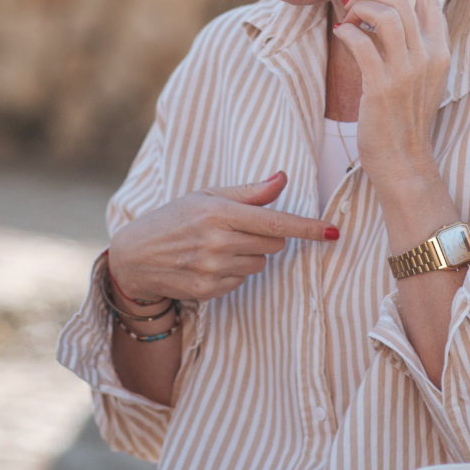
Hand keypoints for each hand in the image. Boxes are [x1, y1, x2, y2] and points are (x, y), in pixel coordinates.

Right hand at [108, 173, 336, 303]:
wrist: (135, 255)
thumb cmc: (174, 217)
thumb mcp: (207, 195)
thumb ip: (249, 192)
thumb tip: (283, 179)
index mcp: (219, 212)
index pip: (276, 222)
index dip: (308, 228)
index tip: (333, 231)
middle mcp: (218, 242)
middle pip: (274, 243)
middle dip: (268, 235)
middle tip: (240, 228)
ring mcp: (213, 269)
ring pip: (260, 263)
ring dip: (250, 254)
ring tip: (219, 245)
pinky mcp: (209, 291)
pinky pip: (242, 280)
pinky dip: (235, 271)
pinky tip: (211, 262)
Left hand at [335, 0, 450, 198]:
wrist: (404, 161)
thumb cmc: (404, 117)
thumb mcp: (418, 76)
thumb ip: (410, 45)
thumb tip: (384, 11)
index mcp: (440, 51)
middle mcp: (428, 56)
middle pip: (401, 0)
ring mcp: (407, 71)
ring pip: (384, 14)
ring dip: (359, 7)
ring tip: (348, 17)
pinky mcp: (381, 86)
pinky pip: (361, 42)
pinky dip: (347, 32)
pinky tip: (342, 35)